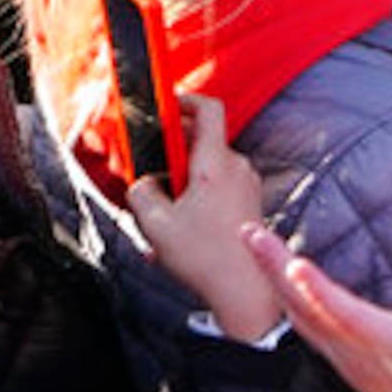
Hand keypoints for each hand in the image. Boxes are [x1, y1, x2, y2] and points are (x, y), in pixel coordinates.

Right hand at [127, 95, 281, 341]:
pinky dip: (199, 194)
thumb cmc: (205, 257)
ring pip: (209, 166)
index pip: (208, 109)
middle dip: (172, 150)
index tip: (165, 106)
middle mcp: (237, 167)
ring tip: (163, 210)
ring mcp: (247, 185)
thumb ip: (141, 191)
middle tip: (148, 169)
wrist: (245, 292)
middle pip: (202, 140)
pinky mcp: (250, 203)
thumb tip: (143, 182)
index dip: (184, 100)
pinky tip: (182, 225)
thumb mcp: (155, 223)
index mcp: (215, 163)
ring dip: (184, 177)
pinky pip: (219, 186)